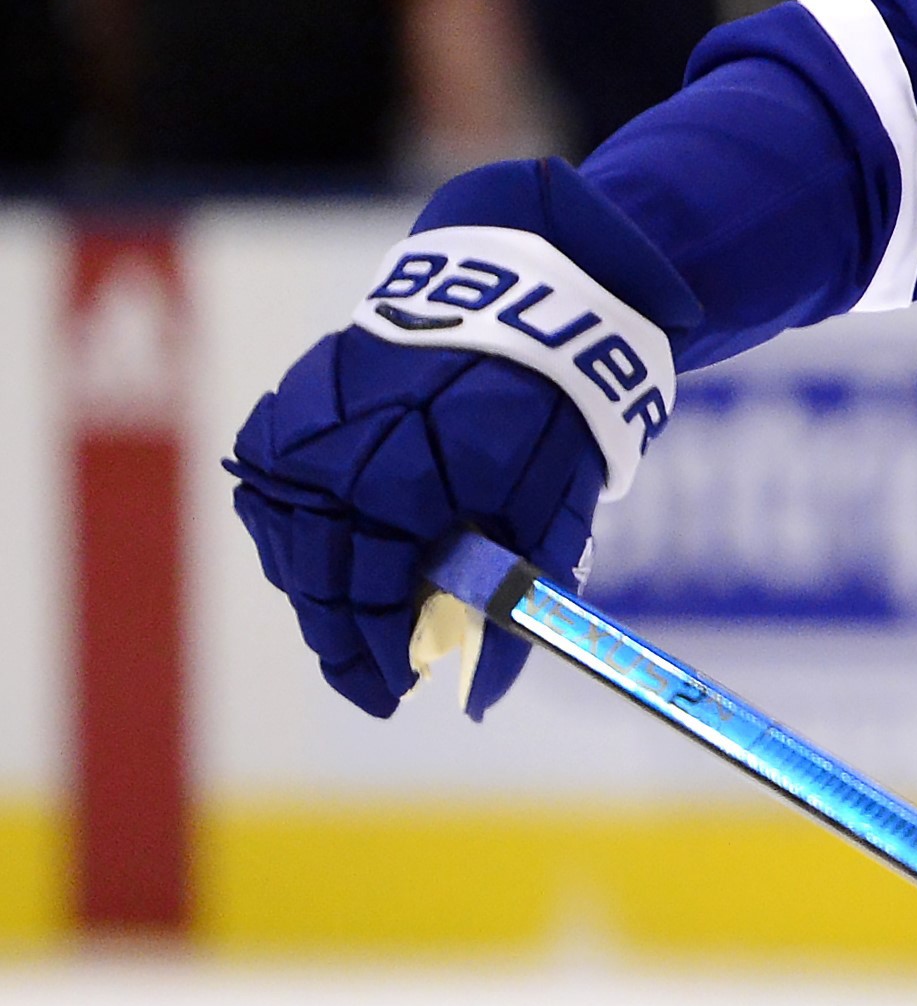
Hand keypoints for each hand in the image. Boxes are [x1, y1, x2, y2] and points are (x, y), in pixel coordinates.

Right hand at [229, 338, 599, 718]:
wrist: (524, 304)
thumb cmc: (551, 414)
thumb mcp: (547, 515)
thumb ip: (508, 607)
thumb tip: (479, 701)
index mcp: (396, 493)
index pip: (370, 603)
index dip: (381, 657)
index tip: (398, 693)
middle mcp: (331, 464)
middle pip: (316, 580)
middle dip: (343, 637)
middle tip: (374, 677)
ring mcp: (300, 431)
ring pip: (286, 541)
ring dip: (317, 589)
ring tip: (355, 625)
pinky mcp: (291, 404)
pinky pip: (276, 493)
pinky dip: (301, 534)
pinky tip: (332, 560)